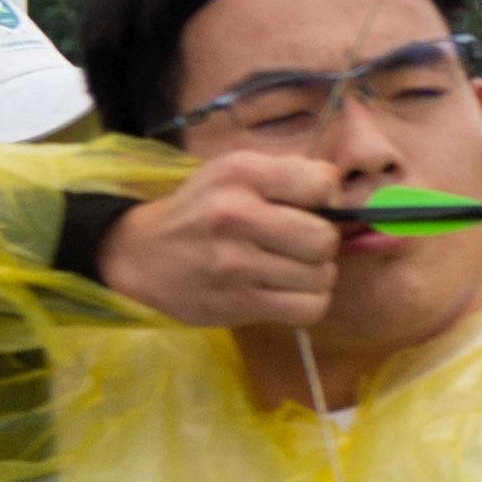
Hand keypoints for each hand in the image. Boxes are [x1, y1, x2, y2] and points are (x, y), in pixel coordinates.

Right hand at [98, 152, 348, 330]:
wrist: (140, 255)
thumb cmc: (201, 212)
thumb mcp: (234, 175)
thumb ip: (288, 176)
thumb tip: (342, 195)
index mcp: (240, 173)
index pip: (321, 184)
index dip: (328, 201)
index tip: (310, 210)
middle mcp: (236, 213)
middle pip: (325, 238)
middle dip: (322, 245)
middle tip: (300, 247)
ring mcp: (236, 262)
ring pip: (321, 276)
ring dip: (314, 277)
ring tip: (288, 270)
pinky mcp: (239, 301)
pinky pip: (309, 308)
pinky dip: (308, 303)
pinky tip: (287, 293)